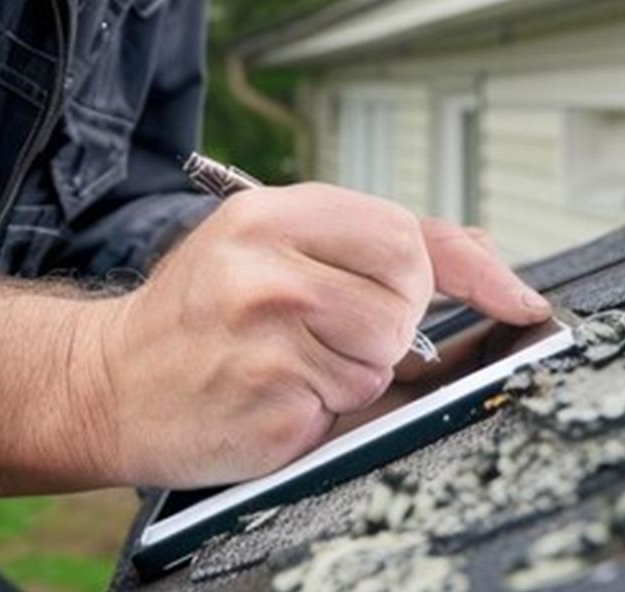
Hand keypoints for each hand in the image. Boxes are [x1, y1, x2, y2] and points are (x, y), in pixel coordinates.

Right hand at [85, 183, 548, 487]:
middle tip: (335, 330)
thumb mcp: (266, 245)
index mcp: (274, 213)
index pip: (407, 231)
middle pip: (407, 294)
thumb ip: (367, 243)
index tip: (520, 300)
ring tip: (295, 363)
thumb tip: (478, 249)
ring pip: (383, 356)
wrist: (105, 379)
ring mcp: (268, 333)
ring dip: (357, 372)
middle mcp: (270, 264)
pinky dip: (324, 410)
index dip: (473, 271)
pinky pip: (346, 408)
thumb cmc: (196, 313)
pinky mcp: (268, 398)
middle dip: (394, 322)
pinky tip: (275, 394)